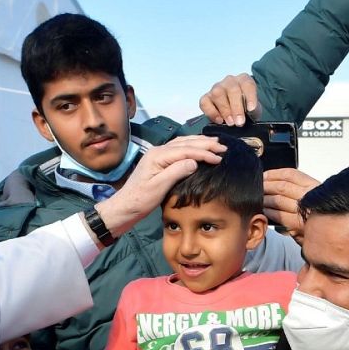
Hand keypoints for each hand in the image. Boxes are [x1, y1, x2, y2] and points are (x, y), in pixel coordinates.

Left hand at [96, 136, 225, 235]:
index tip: (219, 158)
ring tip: (215, 144)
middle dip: (205, 144)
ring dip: (199, 142)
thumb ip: (176, 172)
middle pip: (185, 143)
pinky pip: (178, 148)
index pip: (186, 150)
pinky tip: (198, 147)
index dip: (204, 153)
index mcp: (158, 156)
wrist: (125, 206)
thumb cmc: (141, 200)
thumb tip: (195, 162)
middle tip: (223, 147)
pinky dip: (191, 146)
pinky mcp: (159, 160)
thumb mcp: (158, 187)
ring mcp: (158, 154)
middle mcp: (158, 151)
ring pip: (182, 143)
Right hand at [199, 73, 257, 126]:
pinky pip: (204, 102)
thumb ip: (253, 111)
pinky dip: (211, 112)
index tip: (251, 110)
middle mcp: (230, 81)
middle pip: (232, 89)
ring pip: (217, 94)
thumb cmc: (247, 110)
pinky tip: (219, 121)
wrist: (236, 115)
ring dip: (224, 110)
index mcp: (244, 80)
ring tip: (231, 123)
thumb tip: (250, 113)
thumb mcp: (254, 110)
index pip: (247, 84)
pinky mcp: (206, 98)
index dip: (250, 97)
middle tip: (239, 122)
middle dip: (236, 107)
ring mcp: (216, 88)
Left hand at [262, 167, 319, 237]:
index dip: (274, 174)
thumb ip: (301, 188)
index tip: (265, 175)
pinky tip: (266, 211)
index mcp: (314, 186)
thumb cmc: (325, 216)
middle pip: (281, 186)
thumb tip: (278, 181)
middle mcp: (309, 196)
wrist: (336, 232)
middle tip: (259, 188)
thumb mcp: (317, 196)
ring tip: (260, 199)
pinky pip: (279, 215)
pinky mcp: (298, 224)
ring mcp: (304, 210)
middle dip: (267, 186)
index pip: (290, 174)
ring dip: (266, 199)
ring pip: (278, 199)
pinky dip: (270, 212)